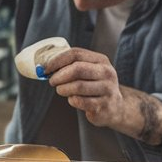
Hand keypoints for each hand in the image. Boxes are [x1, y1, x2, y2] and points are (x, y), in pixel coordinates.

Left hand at [43, 47, 161, 144]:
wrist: (116, 107)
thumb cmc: (95, 86)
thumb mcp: (90, 71)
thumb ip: (71, 66)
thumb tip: (45, 67)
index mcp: (101, 60)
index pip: (75, 54)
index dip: (57, 60)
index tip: (46, 68)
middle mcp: (107, 73)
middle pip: (77, 69)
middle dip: (59, 76)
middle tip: (52, 81)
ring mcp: (107, 90)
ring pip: (77, 87)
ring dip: (63, 89)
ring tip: (61, 91)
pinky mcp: (103, 106)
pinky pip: (79, 102)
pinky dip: (71, 100)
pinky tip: (73, 99)